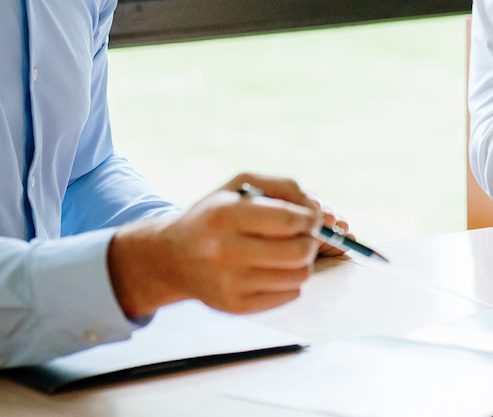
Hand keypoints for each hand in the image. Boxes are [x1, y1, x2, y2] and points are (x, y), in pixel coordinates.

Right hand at [106, 172, 322, 318]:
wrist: (174, 258)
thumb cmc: (217, 215)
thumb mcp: (242, 185)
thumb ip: (285, 187)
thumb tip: (318, 211)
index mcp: (226, 215)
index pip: (289, 221)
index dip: (311, 219)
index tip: (310, 218)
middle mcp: (225, 251)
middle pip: (299, 252)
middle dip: (310, 241)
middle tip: (303, 237)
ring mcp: (230, 283)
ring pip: (299, 276)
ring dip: (302, 262)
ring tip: (286, 252)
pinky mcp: (237, 307)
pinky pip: (289, 295)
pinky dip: (290, 281)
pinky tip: (272, 270)